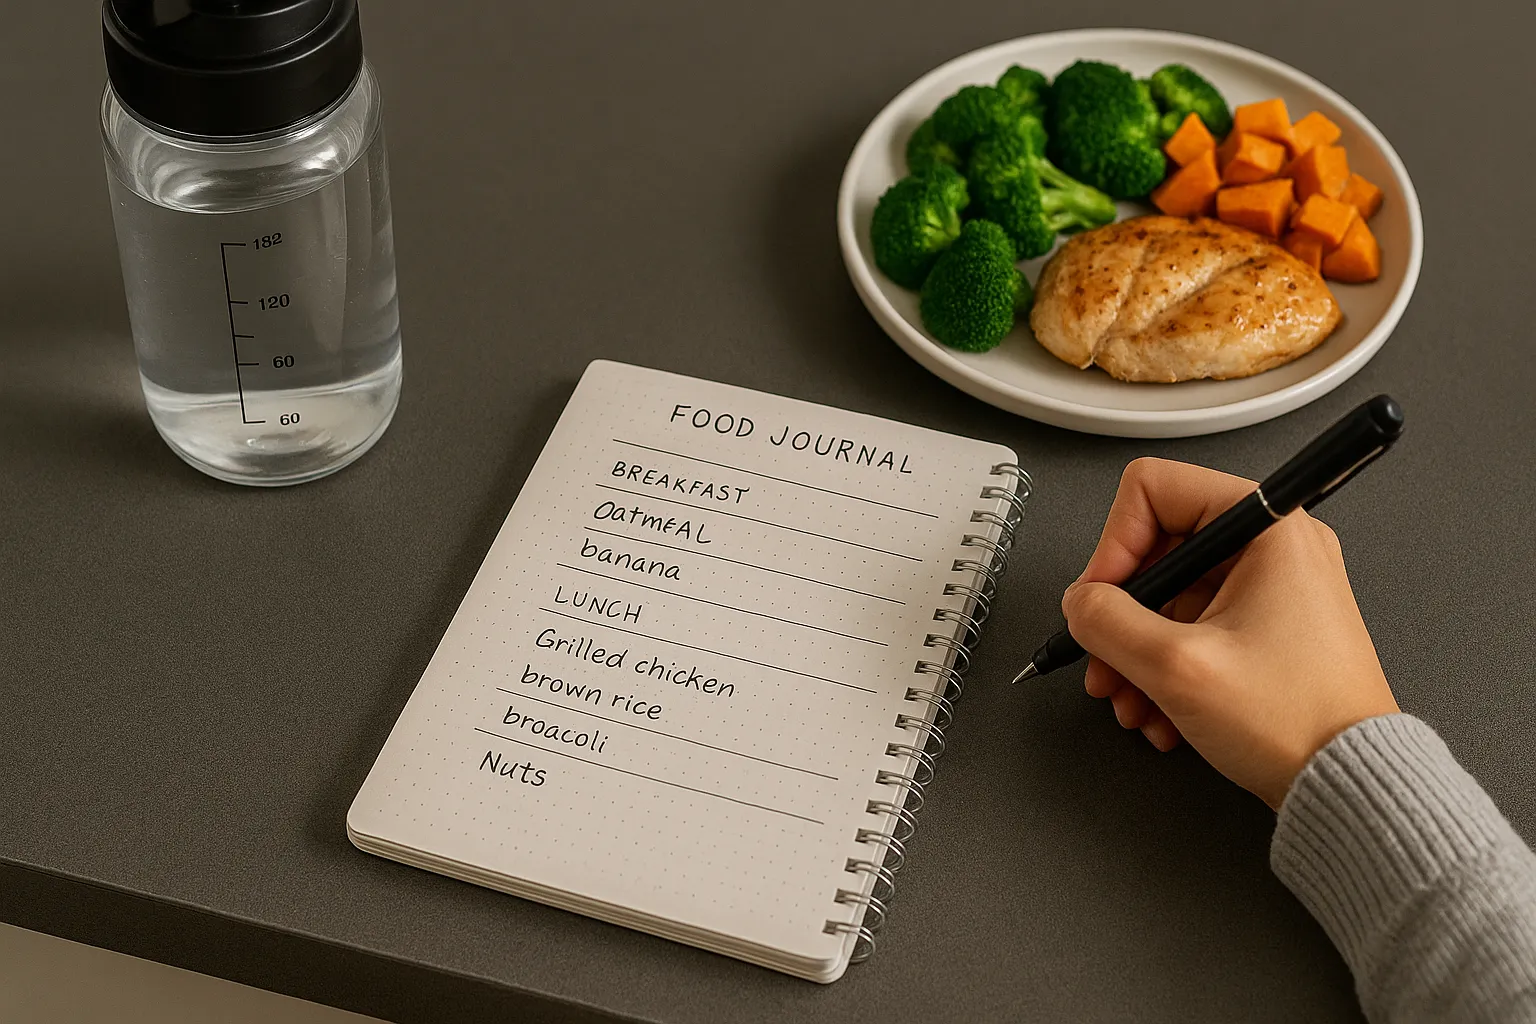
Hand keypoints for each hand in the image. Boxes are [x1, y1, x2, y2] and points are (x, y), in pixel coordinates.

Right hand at [1062, 458, 1399, 808]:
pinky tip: (1160, 713)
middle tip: (1104, 660)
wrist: (1349, 785)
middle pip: (1156, 550)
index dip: (1113, 544)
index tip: (1100, 600)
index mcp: (1267, 529)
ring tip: (1130, 700)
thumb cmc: (1297, 721)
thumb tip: (1079, 604)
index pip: (1155, 490)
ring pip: (1168, 597)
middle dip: (1119, 615)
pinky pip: (1192, 628)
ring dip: (1136, 651)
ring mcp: (1271, 589)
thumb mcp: (1176, 666)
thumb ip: (1106, 621)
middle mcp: (1273, 548)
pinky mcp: (1266, 628)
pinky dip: (1164, 668)